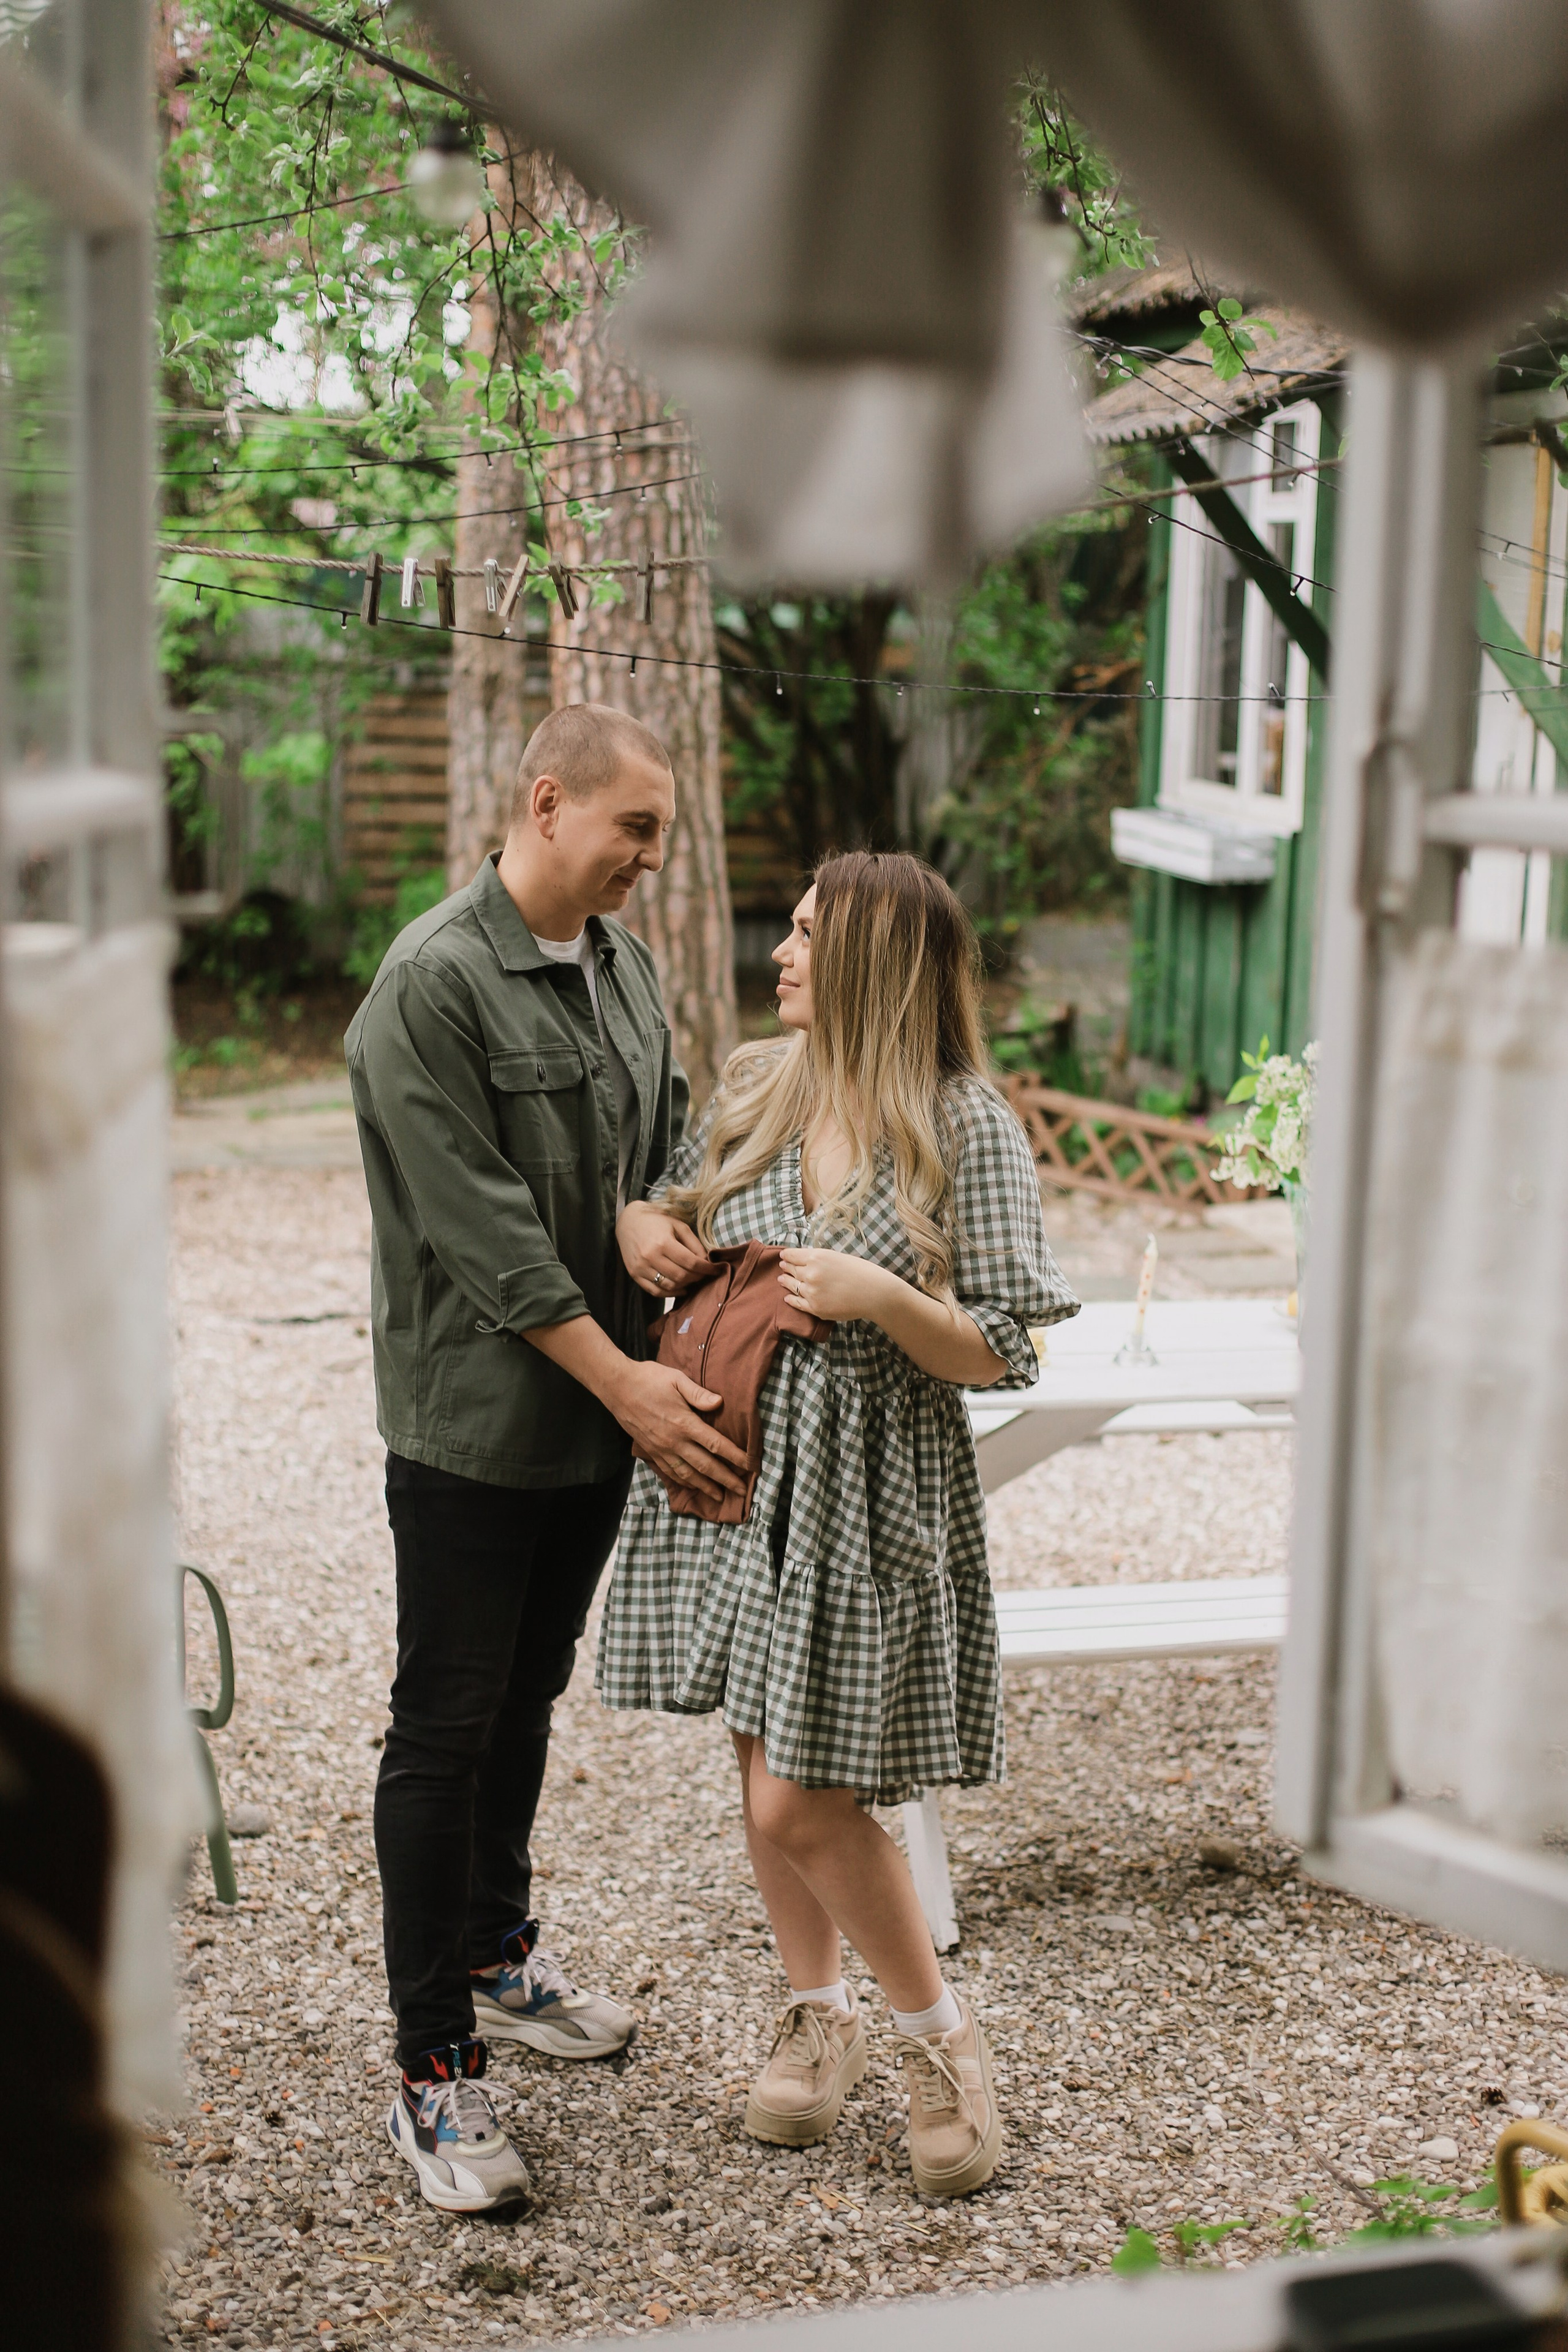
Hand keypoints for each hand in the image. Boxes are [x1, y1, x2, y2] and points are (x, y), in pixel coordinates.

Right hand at [609, 1358, 749, 1504]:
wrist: (616, 1387)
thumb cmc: (648, 1379)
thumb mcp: (676, 1379)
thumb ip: (699, 1394)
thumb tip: (720, 1402)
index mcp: (684, 1423)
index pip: (716, 1444)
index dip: (735, 1457)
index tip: (750, 1465)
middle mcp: (674, 1441)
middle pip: (705, 1466)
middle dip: (726, 1480)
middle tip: (741, 1491)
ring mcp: (661, 1449)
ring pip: (687, 1474)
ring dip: (705, 1487)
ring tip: (719, 1496)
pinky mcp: (651, 1451)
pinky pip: (669, 1472)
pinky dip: (683, 1482)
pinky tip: (691, 1486)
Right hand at [617, 1200, 711, 1297]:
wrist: (628, 1221)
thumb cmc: (656, 1221)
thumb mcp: (678, 1225)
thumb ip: (694, 1243)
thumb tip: (706, 1261)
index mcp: (663, 1242)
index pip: (690, 1262)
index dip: (705, 1268)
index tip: (715, 1270)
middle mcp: (650, 1257)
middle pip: (681, 1276)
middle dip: (697, 1277)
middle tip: (703, 1274)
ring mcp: (641, 1268)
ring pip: (669, 1286)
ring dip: (685, 1285)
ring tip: (692, 1280)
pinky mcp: (634, 1274)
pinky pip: (655, 1291)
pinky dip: (670, 1293)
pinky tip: (680, 1289)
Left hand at [778, 1246, 887, 1324]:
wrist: (874, 1293)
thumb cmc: (861, 1272)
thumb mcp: (837, 1257)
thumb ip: (819, 1259)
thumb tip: (806, 1261)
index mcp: (816, 1257)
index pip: (793, 1255)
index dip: (787, 1255)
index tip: (783, 1256)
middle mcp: (810, 1273)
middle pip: (791, 1270)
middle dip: (786, 1267)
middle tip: (782, 1267)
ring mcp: (811, 1292)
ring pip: (792, 1286)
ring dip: (786, 1282)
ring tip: (781, 1280)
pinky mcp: (815, 1308)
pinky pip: (798, 1303)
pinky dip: (791, 1300)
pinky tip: (787, 1298)